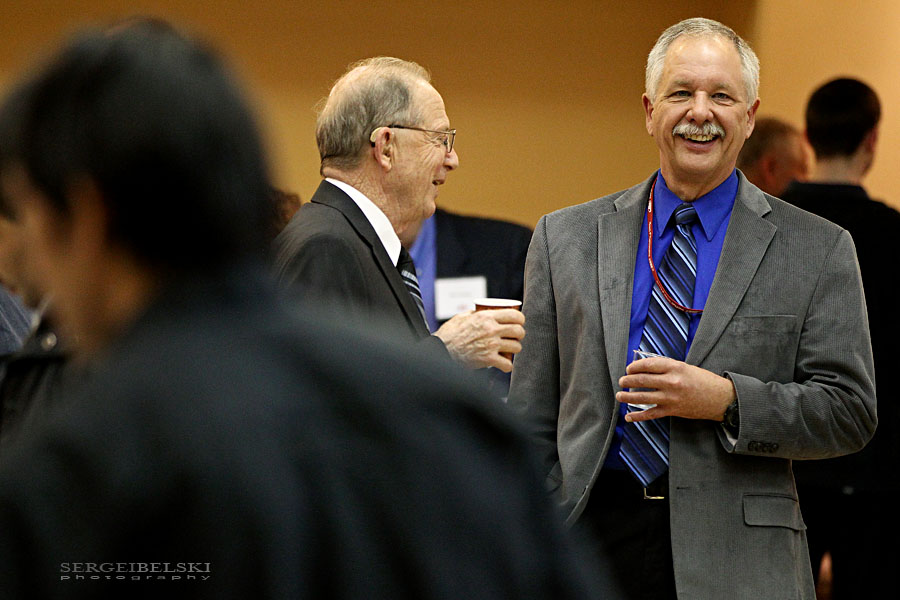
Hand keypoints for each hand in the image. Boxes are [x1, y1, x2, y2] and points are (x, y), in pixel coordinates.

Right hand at [435, 309, 524, 371]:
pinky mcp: (488, 359)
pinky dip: (507, 366)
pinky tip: (504, 364)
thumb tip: (481, 311)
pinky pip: (507, 364)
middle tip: (515, 337)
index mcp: (486, 317)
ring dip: (514, 349)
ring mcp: (491, 345)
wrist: (441, 351)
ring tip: (508, 350)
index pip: (513, 315)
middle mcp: (491, 330)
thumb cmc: (449, 335)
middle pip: (518, 331)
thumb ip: (474, 313)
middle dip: (520, 335)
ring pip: (516, 347)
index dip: (520, 319)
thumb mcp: (461, 317)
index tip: (519, 323)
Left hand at [616, 356, 735, 421]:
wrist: (720, 398)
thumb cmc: (703, 380)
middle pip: (642, 380)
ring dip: (628, 397)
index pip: (648, 364)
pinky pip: (651, 414)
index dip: (635, 366)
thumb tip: (645, 366)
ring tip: (619, 396)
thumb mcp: (685, 367)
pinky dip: (638, 416)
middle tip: (621, 381)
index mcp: (675, 367)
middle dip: (628, 381)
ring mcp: (671, 397)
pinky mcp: (672, 410)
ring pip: (643, 397)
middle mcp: (672, 382)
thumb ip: (666, 367)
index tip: (629, 369)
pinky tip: (628, 417)